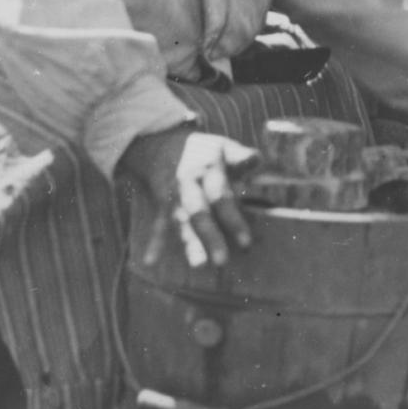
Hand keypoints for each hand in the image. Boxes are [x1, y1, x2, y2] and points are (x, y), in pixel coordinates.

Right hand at [119, 126, 260, 267]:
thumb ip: (240, 157)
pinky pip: (157, 225)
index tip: (246, 243)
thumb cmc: (202, 151)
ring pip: (181, 223)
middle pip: (199, 213)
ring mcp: (173, 198)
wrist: (160, 143)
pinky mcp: (161, 206)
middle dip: (210, 237)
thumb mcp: (222, 146)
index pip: (221, 197)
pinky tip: (149, 261)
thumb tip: (258, 158)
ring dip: (189, 244)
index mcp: (208, 172)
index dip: (233, 220)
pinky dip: (154, 243)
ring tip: (198, 265)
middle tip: (222, 262)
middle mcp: (189, 186)